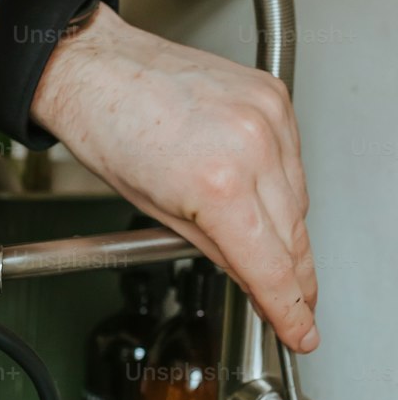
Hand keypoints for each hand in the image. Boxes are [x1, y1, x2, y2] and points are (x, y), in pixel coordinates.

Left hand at [30, 3, 317, 352]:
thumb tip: (250, 276)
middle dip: (294, 277)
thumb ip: (213, 249)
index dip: (289, 309)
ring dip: (288, 231)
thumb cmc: (108, 129)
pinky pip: (293, 159)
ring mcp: (268, 116)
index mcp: (217, 183)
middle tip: (291, 305)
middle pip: (294, 237)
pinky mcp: (273, 96)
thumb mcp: (154, 211)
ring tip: (261, 244)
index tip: (301, 332)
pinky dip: (282, 183)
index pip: (271, 267)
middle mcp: (252, 146)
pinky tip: (257, 193)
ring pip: (299, 199)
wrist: (99, 67)